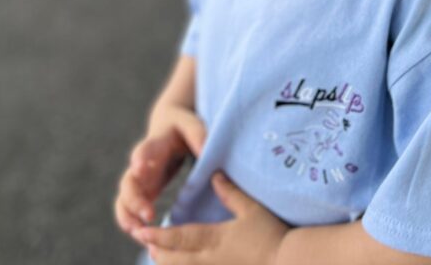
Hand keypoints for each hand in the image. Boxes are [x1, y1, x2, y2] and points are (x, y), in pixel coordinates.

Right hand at [114, 106, 206, 237]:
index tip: (139, 168)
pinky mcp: (142, 189)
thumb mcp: (191, 124)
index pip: (145, 150)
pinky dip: (129, 220)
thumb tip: (205, 151)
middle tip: (148, 214)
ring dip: (129, 214)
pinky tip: (137, 233)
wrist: (168, 124)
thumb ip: (197, 134)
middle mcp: (141, 163)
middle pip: (129, 181)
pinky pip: (128, 207)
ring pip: (124, 198)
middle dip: (135, 199)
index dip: (141, 158)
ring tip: (138, 231)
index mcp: (155, 143)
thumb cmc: (182, 125)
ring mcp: (139, 178)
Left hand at [133, 172, 288, 264]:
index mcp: (214, 239)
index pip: (180, 237)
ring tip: (159, 256)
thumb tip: (215, 175)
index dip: (159, 234)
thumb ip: (231, 193)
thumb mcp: (252, 210)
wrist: (288, 261)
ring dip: (169, 263)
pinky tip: (184, 264)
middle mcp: (210, 260)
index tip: (142, 231)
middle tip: (147, 243)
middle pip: (175, 259)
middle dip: (158, 251)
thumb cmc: (271, 235)